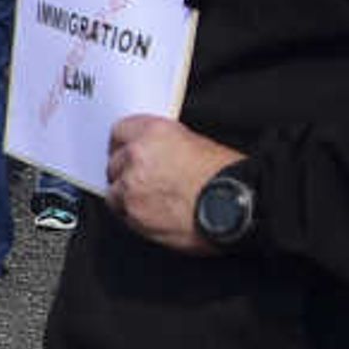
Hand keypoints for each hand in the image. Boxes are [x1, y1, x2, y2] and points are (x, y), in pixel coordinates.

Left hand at [106, 114, 239, 252]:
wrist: (235, 207)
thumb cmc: (226, 177)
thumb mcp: (196, 144)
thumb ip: (164, 146)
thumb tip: (153, 155)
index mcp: (153, 132)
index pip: (120, 132)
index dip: (125, 145)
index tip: (127, 152)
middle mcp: (137, 156)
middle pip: (114, 162)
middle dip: (126, 172)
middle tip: (145, 182)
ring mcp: (131, 187)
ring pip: (114, 191)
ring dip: (127, 196)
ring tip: (152, 202)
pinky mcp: (133, 214)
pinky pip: (122, 215)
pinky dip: (133, 216)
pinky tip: (154, 215)